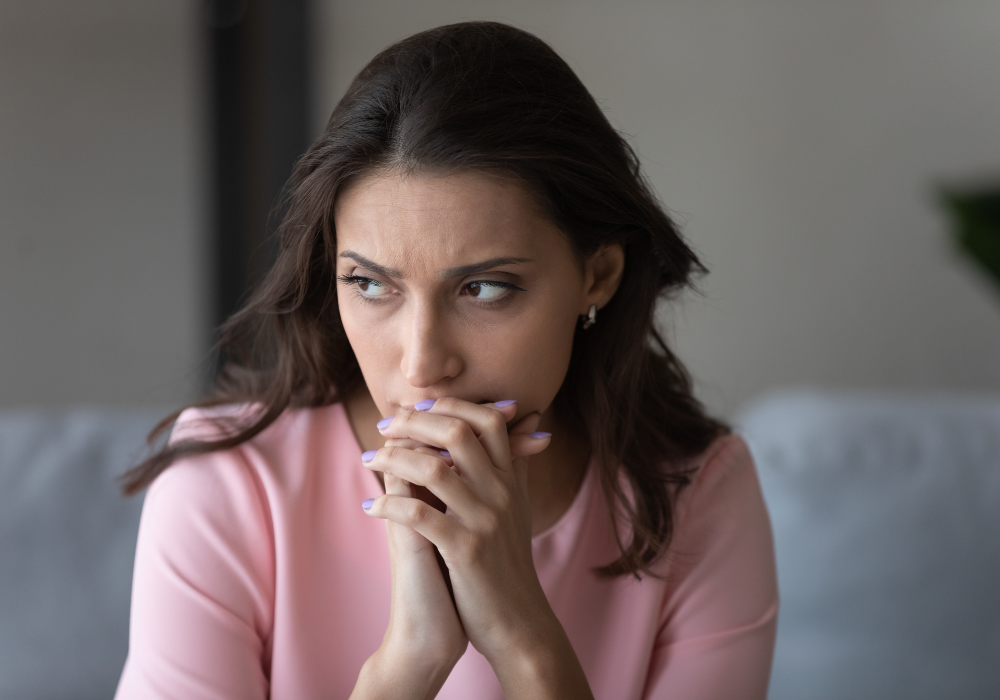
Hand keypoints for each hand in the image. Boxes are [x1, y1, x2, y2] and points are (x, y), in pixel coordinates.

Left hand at [361, 398, 592, 697]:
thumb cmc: (508, 566)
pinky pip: (420, 514)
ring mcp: (484, 521)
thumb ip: (515, 468)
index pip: (487, 420)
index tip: (415, 410)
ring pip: (435, 467)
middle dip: (414, 422)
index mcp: (510, 481)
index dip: (450, 406)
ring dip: (393, 458)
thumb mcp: (517, 510)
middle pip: (458, 431)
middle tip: (384, 426)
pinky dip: (390, 504)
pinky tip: (371, 506)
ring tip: (369, 459)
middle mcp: (501, 494)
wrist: (519, 623)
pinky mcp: (466, 551)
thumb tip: (526, 426)